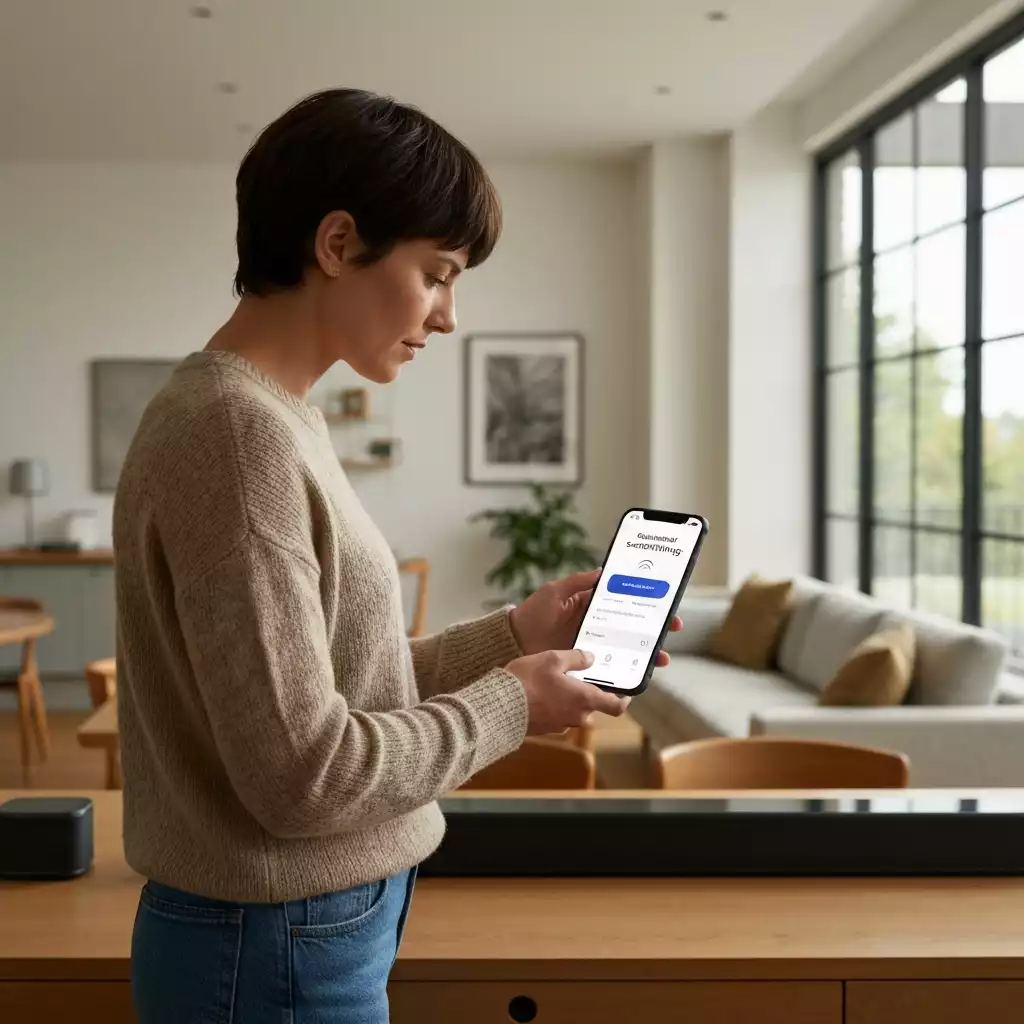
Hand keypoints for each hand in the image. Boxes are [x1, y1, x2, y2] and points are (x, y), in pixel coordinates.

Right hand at [506, 649, 630, 734]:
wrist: (498, 707)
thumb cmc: (528, 680)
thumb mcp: (552, 659)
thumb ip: (575, 658)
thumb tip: (590, 659)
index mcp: (584, 700)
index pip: (615, 706)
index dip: (623, 699)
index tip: (625, 692)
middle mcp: (577, 716)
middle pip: (591, 705)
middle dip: (587, 692)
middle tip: (578, 676)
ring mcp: (560, 725)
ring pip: (573, 710)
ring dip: (569, 698)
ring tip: (555, 682)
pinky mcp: (544, 730)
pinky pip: (556, 716)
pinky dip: (553, 706)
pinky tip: (539, 693)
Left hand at [508, 569, 682, 668]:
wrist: (512, 642)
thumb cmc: (532, 613)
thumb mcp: (555, 591)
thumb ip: (579, 581)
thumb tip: (605, 571)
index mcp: (592, 605)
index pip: (627, 603)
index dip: (648, 604)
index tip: (667, 607)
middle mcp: (597, 626)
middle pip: (633, 628)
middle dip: (655, 630)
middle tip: (672, 630)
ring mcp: (593, 647)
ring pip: (627, 649)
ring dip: (646, 654)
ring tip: (661, 658)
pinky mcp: (586, 665)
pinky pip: (610, 668)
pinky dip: (625, 672)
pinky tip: (636, 675)